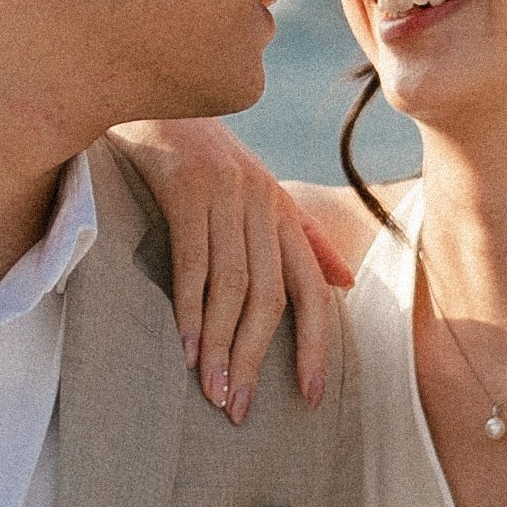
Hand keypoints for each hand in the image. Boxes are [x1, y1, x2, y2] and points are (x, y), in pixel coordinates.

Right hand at [112, 121, 351, 422]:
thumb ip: (303, 238)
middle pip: (269, 299)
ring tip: (211, 392)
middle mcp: (262, 207)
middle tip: (238, 410)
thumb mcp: (260, 192)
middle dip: (254, 359)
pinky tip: (183, 346)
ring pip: (231, 287)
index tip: (310, 397)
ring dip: (219, 344)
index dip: (315, 345)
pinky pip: (191, 260)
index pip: (311, 290)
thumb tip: (347, 283)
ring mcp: (226, 196)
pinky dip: (188, 307)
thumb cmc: (206, 154)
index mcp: (282, 214)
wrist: (159, 97)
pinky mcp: (186, 188)